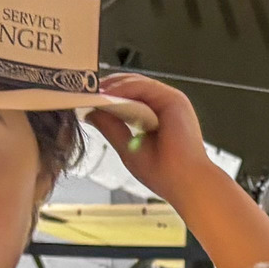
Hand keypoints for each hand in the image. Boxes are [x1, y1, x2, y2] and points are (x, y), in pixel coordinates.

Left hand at [89, 73, 225, 204]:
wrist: (185, 183)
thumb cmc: (163, 173)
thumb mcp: (127, 147)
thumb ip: (111, 128)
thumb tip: (91, 112)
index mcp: (157, 117)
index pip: (129, 98)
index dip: (108, 97)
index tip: (86, 99)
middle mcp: (165, 106)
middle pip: (132, 87)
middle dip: (107, 88)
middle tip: (82, 91)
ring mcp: (171, 101)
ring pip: (137, 84)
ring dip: (112, 86)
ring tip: (91, 92)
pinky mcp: (174, 100)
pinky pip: (145, 87)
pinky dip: (124, 88)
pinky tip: (107, 94)